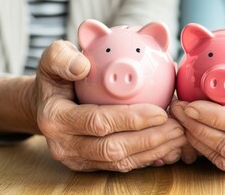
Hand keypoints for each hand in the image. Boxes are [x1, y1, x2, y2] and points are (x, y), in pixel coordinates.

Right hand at [35, 41, 185, 171]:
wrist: (46, 104)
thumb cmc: (57, 76)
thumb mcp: (52, 58)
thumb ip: (62, 57)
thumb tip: (82, 65)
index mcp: (55, 118)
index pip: (98, 122)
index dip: (131, 119)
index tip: (160, 110)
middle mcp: (64, 145)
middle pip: (113, 149)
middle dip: (149, 139)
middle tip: (177, 126)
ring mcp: (77, 160)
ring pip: (120, 162)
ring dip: (153, 151)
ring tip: (178, 136)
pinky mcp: (90, 167)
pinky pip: (122, 167)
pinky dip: (147, 158)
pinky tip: (168, 146)